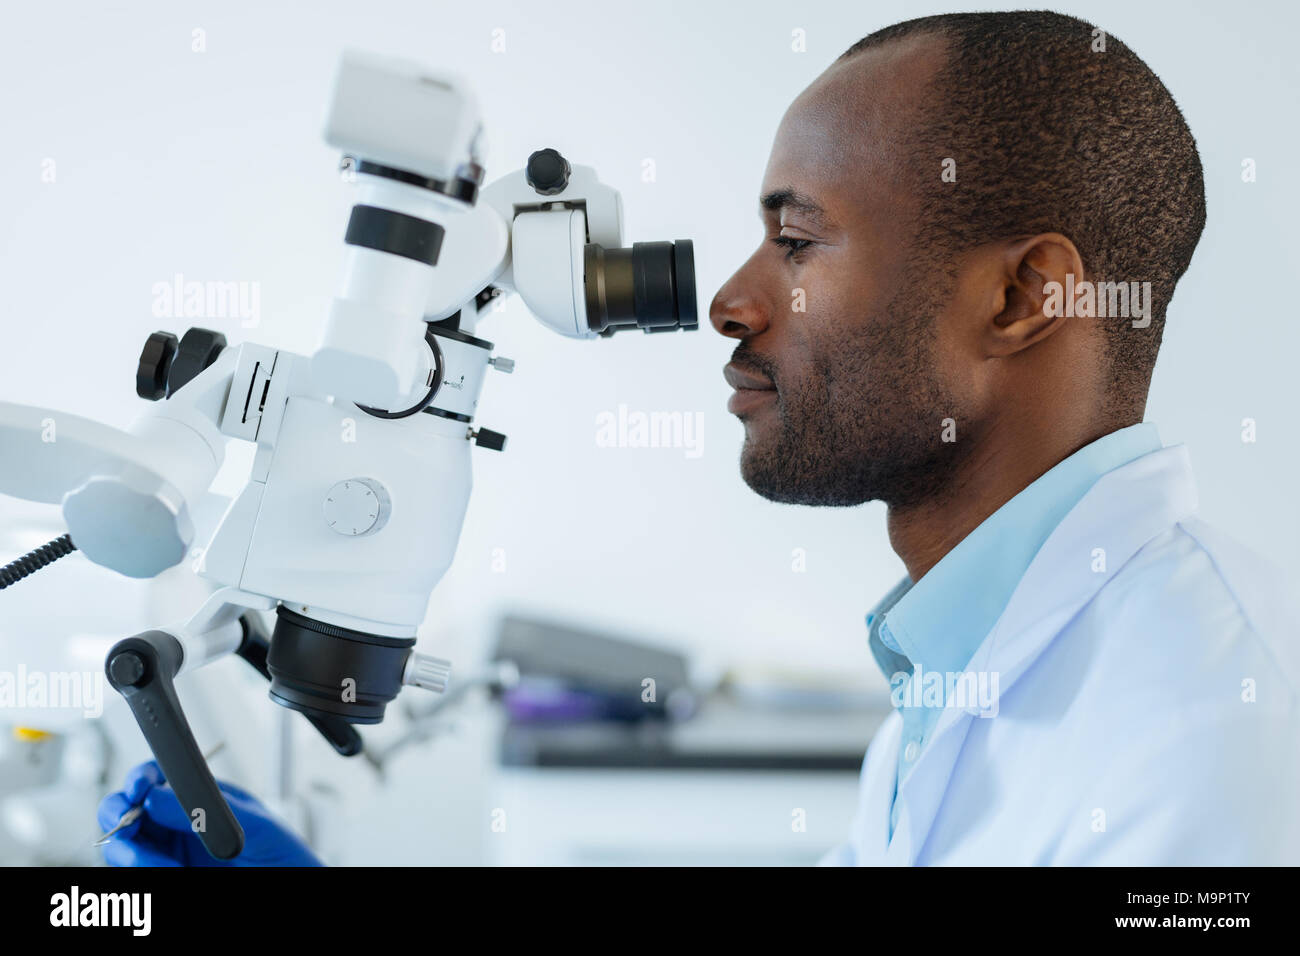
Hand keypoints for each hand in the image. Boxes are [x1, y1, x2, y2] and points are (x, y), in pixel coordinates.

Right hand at [97, 759, 322, 866]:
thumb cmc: (281, 852)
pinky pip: (138, 876)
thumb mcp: (255, 822)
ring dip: (133, 855)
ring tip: (168, 864)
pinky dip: (146, 873)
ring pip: (123, 849)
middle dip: (120, 815)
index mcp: (197, 799)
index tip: (138, 790)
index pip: (155, 778)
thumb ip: (210, 808)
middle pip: (124, 811)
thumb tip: (159, 796)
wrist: (291, 883)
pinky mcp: (164, 876)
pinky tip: (175, 871)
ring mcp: (167, 854)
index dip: (139, 779)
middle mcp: (175, 825)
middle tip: (129, 829)